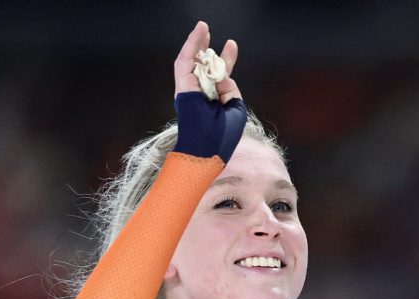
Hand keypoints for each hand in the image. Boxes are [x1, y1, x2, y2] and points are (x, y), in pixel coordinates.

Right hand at [172, 21, 247, 161]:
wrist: (206, 150)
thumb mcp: (235, 109)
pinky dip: (192, 47)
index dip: (226, 61)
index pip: (219, 77)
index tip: (231, 45)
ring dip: (197, 43)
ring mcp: (190, 91)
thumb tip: (223, 74)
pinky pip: (185, 62)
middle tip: (210, 32)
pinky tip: (198, 34)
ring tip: (203, 28)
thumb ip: (231, 89)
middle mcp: (200, 95)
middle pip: (205, 67)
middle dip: (209, 50)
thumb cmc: (221, 137)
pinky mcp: (182, 87)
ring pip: (192, 62)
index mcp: (213, 101)